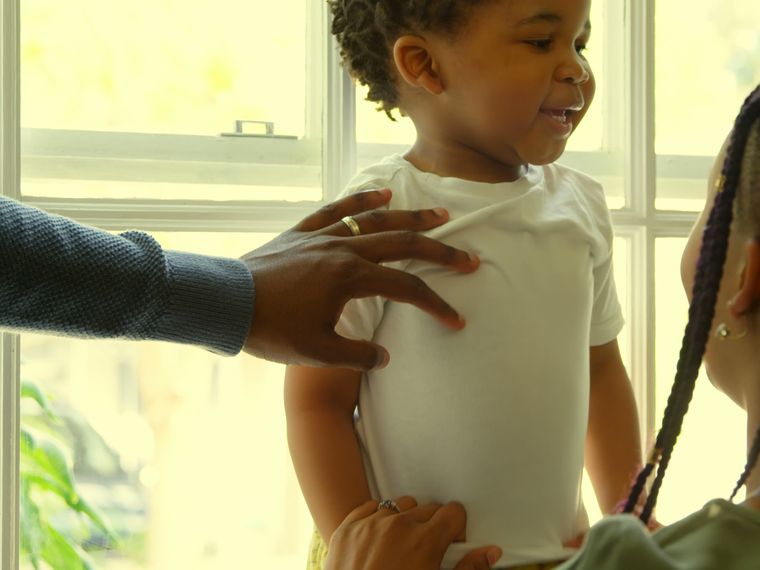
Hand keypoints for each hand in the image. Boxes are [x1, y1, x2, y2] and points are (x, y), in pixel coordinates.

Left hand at [240, 190, 478, 368]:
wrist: (222, 303)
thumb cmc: (268, 330)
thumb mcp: (315, 353)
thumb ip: (355, 355)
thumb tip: (383, 356)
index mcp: (350, 279)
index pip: (407, 289)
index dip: (436, 304)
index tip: (455, 320)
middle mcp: (343, 250)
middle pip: (403, 244)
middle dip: (440, 251)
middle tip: (467, 258)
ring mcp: (323, 236)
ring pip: (376, 221)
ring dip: (411, 218)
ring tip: (439, 216)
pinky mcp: (303, 232)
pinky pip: (338, 209)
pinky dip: (362, 200)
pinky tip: (383, 194)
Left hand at [324, 496, 501, 569]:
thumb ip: (468, 568)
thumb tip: (490, 553)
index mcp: (425, 541)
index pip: (453, 512)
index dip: (456, 528)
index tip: (451, 541)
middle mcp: (398, 526)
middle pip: (428, 509)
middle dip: (431, 527)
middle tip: (426, 552)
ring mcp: (370, 525)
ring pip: (399, 506)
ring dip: (404, 521)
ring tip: (401, 547)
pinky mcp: (348, 529)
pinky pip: (370, 508)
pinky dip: (376, 520)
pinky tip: (378, 541)